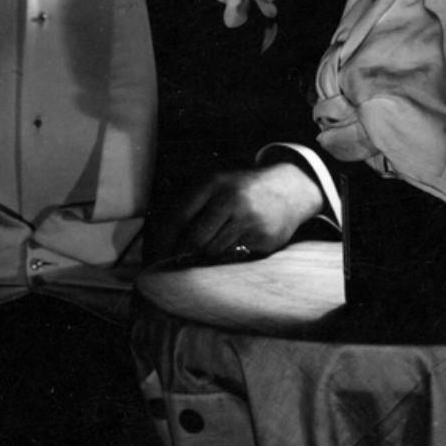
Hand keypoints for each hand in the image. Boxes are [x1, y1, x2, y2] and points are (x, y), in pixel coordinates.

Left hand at [148, 161, 323, 262]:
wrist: (289, 189)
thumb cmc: (242, 191)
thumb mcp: (217, 184)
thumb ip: (192, 206)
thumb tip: (162, 241)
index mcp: (213, 182)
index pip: (179, 215)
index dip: (164, 240)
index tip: (156, 255)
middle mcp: (231, 198)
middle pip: (194, 238)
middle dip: (182, 254)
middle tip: (175, 262)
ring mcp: (249, 218)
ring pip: (213, 251)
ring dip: (205, 257)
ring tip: (205, 252)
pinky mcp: (263, 237)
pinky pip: (234, 256)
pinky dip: (227, 256)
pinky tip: (229, 247)